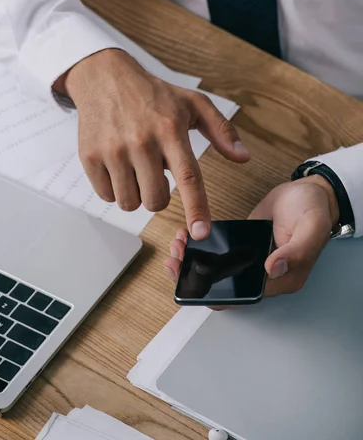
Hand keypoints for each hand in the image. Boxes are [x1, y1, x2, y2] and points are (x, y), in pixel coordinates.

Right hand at [58, 49, 249, 238]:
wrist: (104, 77)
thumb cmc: (153, 94)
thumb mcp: (193, 104)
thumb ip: (221, 130)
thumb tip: (243, 157)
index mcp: (171, 129)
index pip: (188, 177)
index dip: (196, 209)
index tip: (201, 232)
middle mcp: (141, 141)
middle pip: (156, 200)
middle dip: (159, 195)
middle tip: (155, 172)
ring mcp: (112, 150)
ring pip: (130, 203)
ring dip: (136, 193)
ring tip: (135, 167)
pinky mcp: (89, 157)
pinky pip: (107, 196)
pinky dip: (114, 188)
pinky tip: (117, 165)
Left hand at [164, 175, 338, 296]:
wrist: (309, 192)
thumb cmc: (315, 211)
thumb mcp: (311, 228)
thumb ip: (296, 252)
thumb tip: (271, 269)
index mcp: (282, 280)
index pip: (241, 297)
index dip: (212, 292)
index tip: (189, 273)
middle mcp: (265, 275)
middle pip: (224, 287)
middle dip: (195, 275)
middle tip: (175, 257)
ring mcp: (252, 260)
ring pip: (218, 270)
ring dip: (193, 260)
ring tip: (178, 244)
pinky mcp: (244, 245)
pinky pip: (219, 252)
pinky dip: (201, 247)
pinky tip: (187, 236)